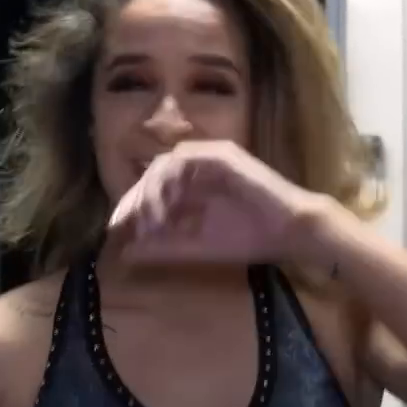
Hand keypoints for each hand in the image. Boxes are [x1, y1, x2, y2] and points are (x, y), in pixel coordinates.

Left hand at [108, 139, 326, 266]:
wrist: (289, 233)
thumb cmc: (247, 239)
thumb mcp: (194, 247)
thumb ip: (162, 246)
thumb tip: (124, 252)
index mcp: (190, 184)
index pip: (150, 186)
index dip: (131, 205)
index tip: (116, 229)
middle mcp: (198, 166)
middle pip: (152, 173)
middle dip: (136, 200)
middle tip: (127, 226)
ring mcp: (210, 157)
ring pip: (164, 164)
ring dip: (151, 193)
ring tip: (150, 223)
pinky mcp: (223, 155)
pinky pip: (185, 159)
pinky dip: (170, 182)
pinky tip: (167, 208)